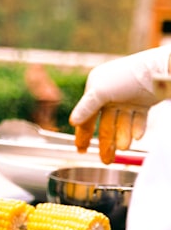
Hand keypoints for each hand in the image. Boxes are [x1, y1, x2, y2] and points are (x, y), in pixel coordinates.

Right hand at [69, 46, 170, 161]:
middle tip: (105, 159)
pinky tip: (137, 137)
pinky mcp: (143, 102)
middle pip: (105, 124)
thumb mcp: (100, 92)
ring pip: (122, 124)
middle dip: (106, 142)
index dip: (83, 133)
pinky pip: (138, 119)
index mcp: (96, 90)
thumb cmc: (127, 77)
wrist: (159, 70)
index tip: (81, 149)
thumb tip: (72, 122)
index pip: (87, 116)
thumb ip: (85, 108)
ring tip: (124, 148)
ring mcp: (127, 99)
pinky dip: (136, 129)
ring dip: (122, 137)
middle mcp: (111, 95)